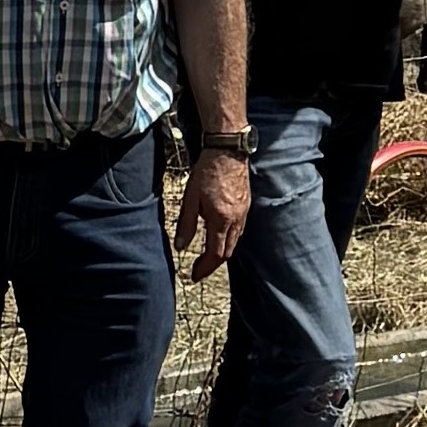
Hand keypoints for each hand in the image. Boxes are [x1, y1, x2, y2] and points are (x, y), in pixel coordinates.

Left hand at [174, 148, 251, 279]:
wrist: (227, 151)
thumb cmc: (207, 172)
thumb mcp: (190, 198)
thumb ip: (186, 224)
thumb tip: (180, 247)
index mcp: (221, 220)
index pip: (215, 254)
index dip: (204, 268)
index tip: (194, 276)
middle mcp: (236, 219)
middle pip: (227, 252)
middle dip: (213, 264)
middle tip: (199, 269)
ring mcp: (243, 212)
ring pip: (235, 241)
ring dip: (222, 252)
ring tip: (208, 254)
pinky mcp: (246, 204)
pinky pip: (239, 229)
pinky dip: (229, 238)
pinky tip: (219, 234)